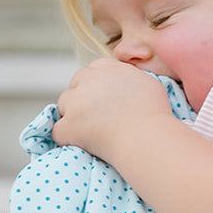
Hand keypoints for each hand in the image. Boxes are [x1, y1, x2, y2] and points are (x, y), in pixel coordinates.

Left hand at [53, 59, 172, 162]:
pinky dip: (68, 138)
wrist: (148, 139)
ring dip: (73, 116)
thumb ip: (128, 75)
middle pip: (75, 85)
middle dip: (82, 99)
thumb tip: (121, 79)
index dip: (96, 86)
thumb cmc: (154, 115)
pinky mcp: (69, 125)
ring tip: (92, 131)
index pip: (92, 71)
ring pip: (64, 105)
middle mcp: (90, 80)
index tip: (104, 101)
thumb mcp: (147, 82)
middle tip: (97, 117)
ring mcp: (77, 102)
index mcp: (108, 68)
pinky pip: (58, 131)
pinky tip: (82, 144)